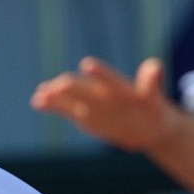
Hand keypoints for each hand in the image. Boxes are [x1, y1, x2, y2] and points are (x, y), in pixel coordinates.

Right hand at [31, 57, 182, 152]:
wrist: (146, 128)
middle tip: (59, 86)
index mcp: (120, 88)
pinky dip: (51, 105)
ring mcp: (90, 102)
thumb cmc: (154, 112)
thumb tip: (154, 65)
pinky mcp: (81, 114)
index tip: (86, 65)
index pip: (109, 78)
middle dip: (72, 86)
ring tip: (42, 93)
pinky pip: (63, 108)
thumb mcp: (156, 102)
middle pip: (84, 87)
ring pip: (69, 96)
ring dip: (56, 94)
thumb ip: (150, 84)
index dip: (99, 73)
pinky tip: (37, 101)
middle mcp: (102, 92)